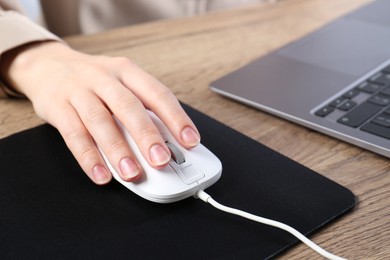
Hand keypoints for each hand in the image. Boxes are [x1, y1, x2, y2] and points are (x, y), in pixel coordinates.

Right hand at [0, 41, 199, 184]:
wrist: (48, 66)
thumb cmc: (95, 81)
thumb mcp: (121, 83)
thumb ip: (142, 108)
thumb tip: (168, 142)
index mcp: (127, 71)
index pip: (157, 93)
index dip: (176, 118)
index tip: (191, 141)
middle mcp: (104, 78)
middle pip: (129, 107)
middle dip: (147, 135)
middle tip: (161, 160)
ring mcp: (79, 91)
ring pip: (101, 122)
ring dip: (118, 150)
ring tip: (132, 173)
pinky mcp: (58, 107)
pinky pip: (74, 135)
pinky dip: (88, 157)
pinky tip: (101, 174)